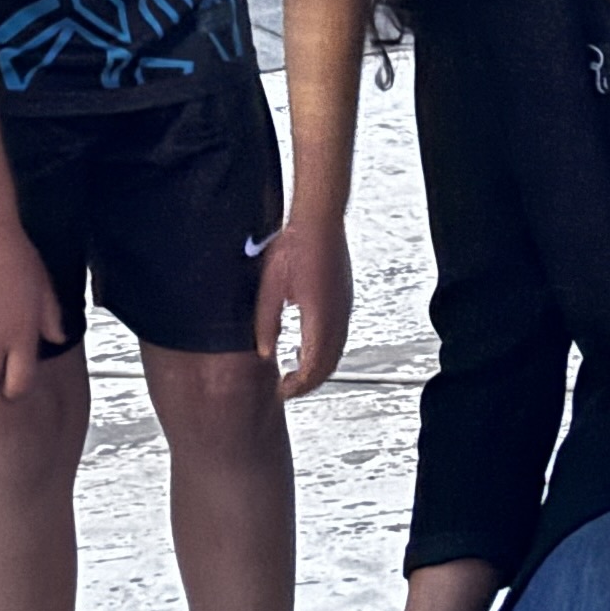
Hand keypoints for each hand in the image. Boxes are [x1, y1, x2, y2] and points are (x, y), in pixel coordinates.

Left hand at [252, 210, 351, 393]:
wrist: (319, 218)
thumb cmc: (294, 246)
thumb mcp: (269, 288)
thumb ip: (266, 323)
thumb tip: (264, 353)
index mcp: (318, 318)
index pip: (312, 367)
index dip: (298, 386)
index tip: (282, 392)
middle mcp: (337, 317)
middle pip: (328, 365)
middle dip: (309, 383)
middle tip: (288, 389)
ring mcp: (344, 307)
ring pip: (336, 351)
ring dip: (318, 367)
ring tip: (295, 372)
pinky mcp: (344, 298)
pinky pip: (339, 335)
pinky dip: (325, 350)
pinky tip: (307, 344)